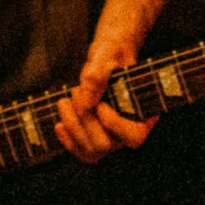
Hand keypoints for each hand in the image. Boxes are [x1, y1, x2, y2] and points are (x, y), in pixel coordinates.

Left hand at [52, 39, 155, 162]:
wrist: (107, 56)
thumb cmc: (111, 53)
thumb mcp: (106, 54)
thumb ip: (98, 72)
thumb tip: (87, 101)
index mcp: (145, 113)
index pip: (134, 137)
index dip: (113, 124)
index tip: (100, 104)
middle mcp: (131, 130)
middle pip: (107, 144)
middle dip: (85, 120)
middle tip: (76, 91)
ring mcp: (114, 137)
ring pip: (92, 151)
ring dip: (73, 128)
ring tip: (63, 102)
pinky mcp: (97, 137)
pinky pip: (83, 152)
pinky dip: (68, 141)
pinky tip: (59, 124)